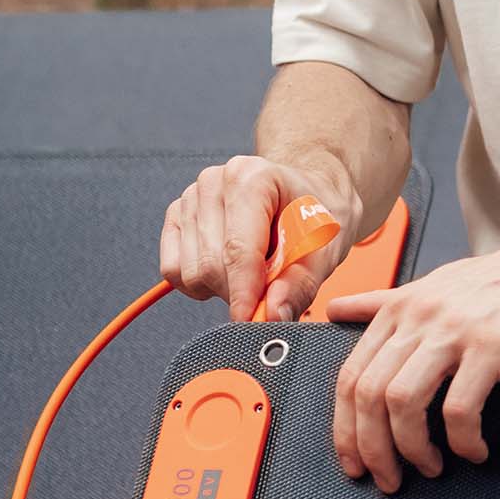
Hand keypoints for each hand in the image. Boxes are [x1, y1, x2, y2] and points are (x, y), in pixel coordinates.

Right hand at [159, 154, 363, 323]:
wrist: (304, 192)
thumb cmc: (315, 215)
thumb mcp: (325, 250)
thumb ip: (300, 284)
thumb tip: (273, 315)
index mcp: (253, 178)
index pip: (238, 248)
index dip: (243, 291)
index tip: (249, 320)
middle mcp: (215, 181)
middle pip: (211, 265)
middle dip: (240, 290)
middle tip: (270, 285)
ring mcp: (191, 197)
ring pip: (190, 272)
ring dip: (222, 287)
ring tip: (254, 269)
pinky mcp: (176, 216)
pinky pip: (174, 270)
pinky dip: (200, 283)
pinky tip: (229, 269)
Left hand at [323, 234, 499, 492]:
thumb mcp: (434, 285)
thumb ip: (383, 303)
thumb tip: (335, 309)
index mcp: (400, 306)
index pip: (350, 376)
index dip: (345, 429)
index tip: (354, 462)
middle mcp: (420, 316)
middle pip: (370, 395)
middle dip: (373, 449)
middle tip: (390, 479)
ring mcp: (455, 329)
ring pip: (403, 402)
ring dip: (411, 449)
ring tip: (432, 468)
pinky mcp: (494, 345)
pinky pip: (460, 408)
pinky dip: (463, 441)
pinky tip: (475, 450)